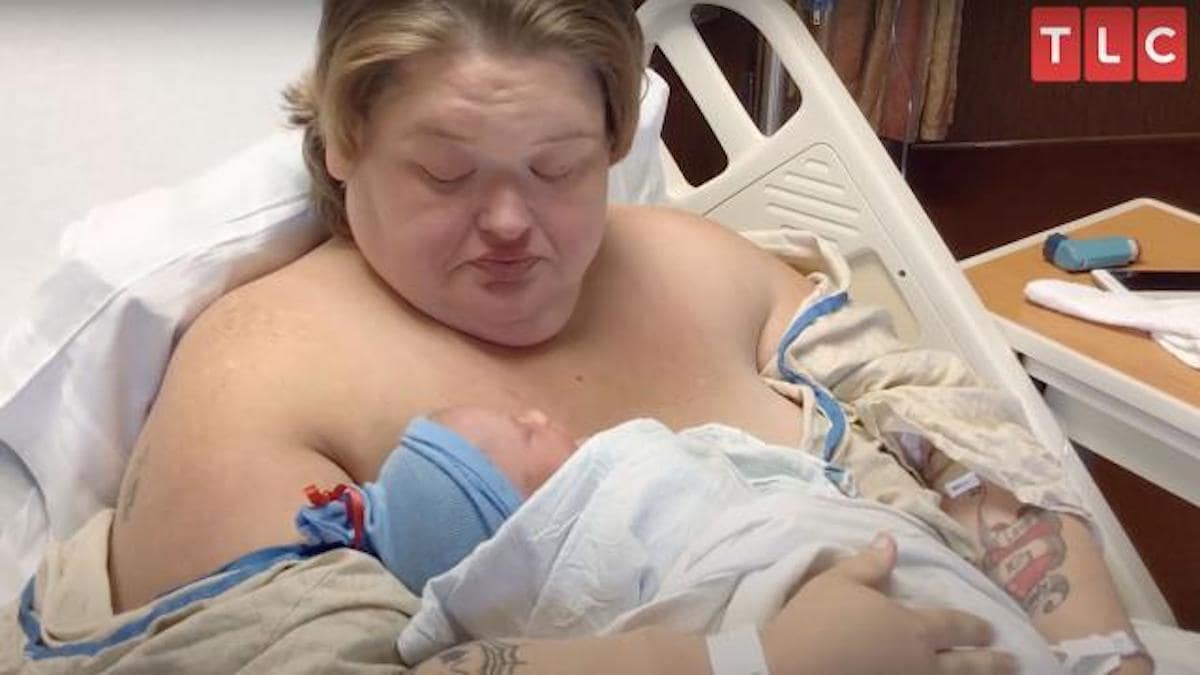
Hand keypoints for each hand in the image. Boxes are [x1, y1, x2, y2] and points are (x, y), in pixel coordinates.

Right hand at [762, 533, 1016, 674]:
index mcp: (912, 628)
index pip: (954, 626)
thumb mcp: (840, 581)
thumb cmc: (815, 620)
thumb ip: (871, 564)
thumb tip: (891, 540)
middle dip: (991, 663)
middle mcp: (920, 662)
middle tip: (1013, 662)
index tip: (991, 630)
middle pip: (965, 665)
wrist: (790, 666)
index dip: (974, 628)